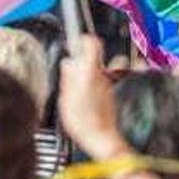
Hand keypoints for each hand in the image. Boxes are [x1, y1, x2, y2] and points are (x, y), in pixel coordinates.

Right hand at [58, 35, 126, 159]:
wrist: (101, 139)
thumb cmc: (83, 121)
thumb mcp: (66, 98)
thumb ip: (68, 78)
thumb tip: (68, 64)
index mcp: (90, 71)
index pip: (92, 43)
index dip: (84, 39)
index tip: (76, 42)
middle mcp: (103, 75)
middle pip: (97, 57)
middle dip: (85, 59)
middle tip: (73, 68)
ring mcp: (110, 86)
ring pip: (103, 70)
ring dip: (94, 72)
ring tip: (82, 82)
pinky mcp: (113, 96)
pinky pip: (105, 84)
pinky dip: (98, 85)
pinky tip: (89, 96)